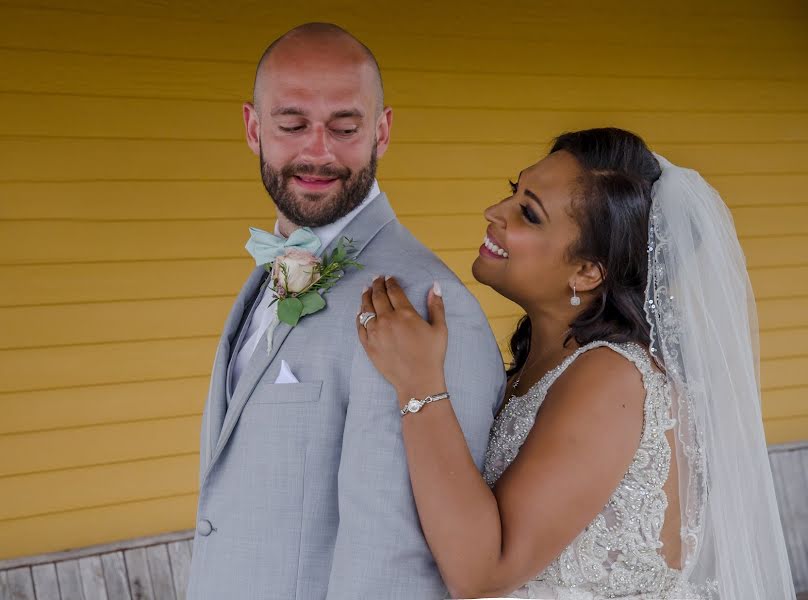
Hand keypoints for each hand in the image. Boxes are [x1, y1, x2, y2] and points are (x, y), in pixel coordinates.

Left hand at [357, 276, 447, 397]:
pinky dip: (359, 315)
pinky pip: (360, 325)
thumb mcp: (440, 329)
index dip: (391, 282)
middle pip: (378, 296)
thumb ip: (436, 306)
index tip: (389, 277)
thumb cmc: (431, 355)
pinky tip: (360, 310)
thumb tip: (435, 286)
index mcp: (405, 313)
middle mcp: (387, 320)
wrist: (417, 381)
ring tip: (366, 290)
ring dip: (365, 297)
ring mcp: (375, 332)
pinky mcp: (368, 345)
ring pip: (366, 309)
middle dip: (377, 285)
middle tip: (376, 279)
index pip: (394, 291)